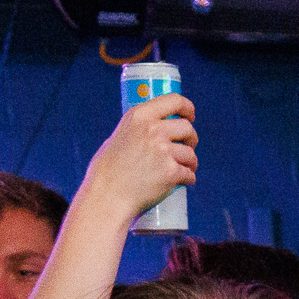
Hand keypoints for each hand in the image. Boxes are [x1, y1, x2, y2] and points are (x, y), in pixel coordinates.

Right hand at [77, 90, 196, 224]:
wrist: (107, 198)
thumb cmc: (107, 173)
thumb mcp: (117, 138)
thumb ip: (135, 131)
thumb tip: (152, 128)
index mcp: (139, 116)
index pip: (174, 101)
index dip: (187, 108)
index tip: (191, 116)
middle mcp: (152, 129)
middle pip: (187, 128)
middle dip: (191, 138)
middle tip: (188, 147)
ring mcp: (163, 151)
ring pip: (190, 154)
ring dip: (190, 162)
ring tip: (184, 168)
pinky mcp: (171, 172)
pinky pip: (189, 173)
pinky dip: (188, 178)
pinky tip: (183, 181)